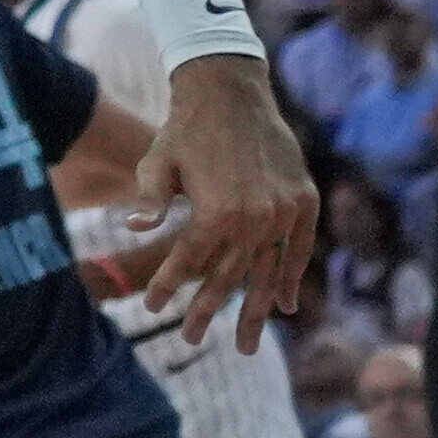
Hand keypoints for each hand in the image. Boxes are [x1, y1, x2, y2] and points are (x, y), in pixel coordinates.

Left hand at [111, 60, 320, 350]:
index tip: (151, 307)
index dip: (170, 285)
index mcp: (217, 211)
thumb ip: (149, 199)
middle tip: (191, 339)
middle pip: (230, 275)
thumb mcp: (157, 162)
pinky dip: (291, 277)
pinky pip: (299, 249)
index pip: (190, 260)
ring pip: (267, 270)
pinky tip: (284, 306)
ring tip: (246, 344)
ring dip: (255, 308)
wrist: (232, 92)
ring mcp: (284, 211)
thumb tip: (133, 229)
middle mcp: (255, 217)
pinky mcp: (304, 202)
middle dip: (208, 310)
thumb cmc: (185, 129)